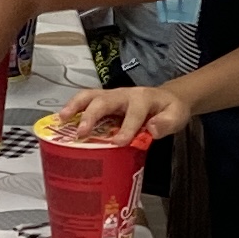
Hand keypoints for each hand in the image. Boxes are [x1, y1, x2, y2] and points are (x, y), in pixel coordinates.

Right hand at [49, 82, 187, 145]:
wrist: (166, 98)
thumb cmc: (170, 109)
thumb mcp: (176, 116)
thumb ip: (166, 123)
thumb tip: (152, 129)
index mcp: (142, 99)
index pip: (133, 114)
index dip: (126, 128)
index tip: (119, 142)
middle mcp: (124, 95)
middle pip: (104, 100)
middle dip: (91, 115)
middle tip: (80, 132)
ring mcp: (111, 96)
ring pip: (90, 96)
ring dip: (75, 106)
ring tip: (61, 119)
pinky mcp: (104, 101)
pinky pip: (86, 102)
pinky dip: (73, 109)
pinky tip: (63, 122)